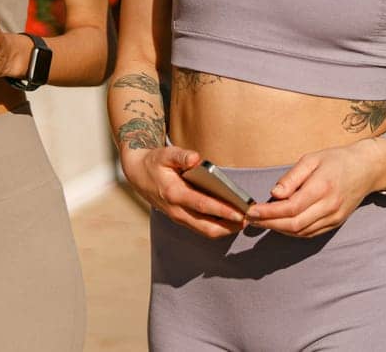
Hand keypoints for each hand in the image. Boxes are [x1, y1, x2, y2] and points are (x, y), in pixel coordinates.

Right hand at [121, 145, 246, 238]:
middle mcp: (176, 210)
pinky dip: (217, 227)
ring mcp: (178, 217)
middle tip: (248, 220)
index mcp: (173, 193)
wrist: (137, 173)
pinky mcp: (180, 219)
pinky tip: (230, 221)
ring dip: (224, 229)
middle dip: (228, 226)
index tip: (240, 213)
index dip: (222, 210)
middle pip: (206, 227)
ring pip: (204, 231)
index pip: (202, 205)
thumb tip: (195, 158)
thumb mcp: (164, 154)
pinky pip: (201, 228)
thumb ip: (180, 155)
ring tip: (243, 222)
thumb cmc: (155, 162)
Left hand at [245, 138, 385, 237]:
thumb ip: (292, 178)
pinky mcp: (336, 223)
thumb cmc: (336, 160)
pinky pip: (310, 233)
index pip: (290, 207)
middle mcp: (329, 206)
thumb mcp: (312, 159)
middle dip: (269, 224)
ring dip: (279, 229)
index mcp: (322, 187)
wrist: (366, 168)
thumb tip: (274, 194)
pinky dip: (293, 231)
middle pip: (294, 224)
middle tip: (250, 219)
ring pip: (301, 231)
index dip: (268, 212)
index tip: (251, 211)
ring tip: (261, 221)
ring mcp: (334, 217)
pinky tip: (280, 224)